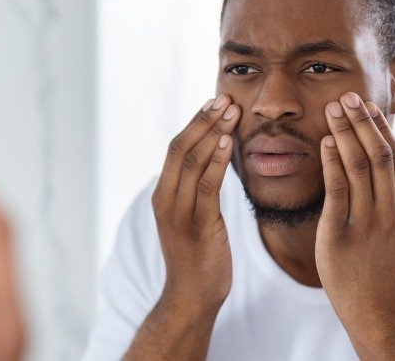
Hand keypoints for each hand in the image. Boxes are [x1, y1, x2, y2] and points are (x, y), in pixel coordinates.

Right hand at [152, 94, 240, 311]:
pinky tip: (229, 142)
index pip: (175, 148)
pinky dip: (217, 160)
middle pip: (180, 148)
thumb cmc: (197, 257)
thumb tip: (212, 161)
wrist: (191, 296)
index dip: (195, 122)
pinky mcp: (196, 224)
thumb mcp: (191, 218)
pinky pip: (206, 184)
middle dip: (203, 120)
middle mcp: (165, 198)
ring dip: (213, 133)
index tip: (214, 102)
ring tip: (231, 112)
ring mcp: (177, 211)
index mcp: (162, 194)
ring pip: (191, 161)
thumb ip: (196, 190)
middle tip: (224, 98)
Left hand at [316, 92, 394, 351]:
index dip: (378, 128)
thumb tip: (379, 165)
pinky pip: (338, 192)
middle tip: (345, 96)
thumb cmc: (382, 269)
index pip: (394, 158)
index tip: (364, 106)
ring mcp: (369, 225)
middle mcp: (392, 214)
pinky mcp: (341, 237)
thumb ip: (391, 200)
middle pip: (379, 156)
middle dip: (361, 122)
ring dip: (346, 134)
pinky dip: (333, 164)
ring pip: (360, 168)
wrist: (376, 310)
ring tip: (332, 110)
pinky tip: (326, 143)